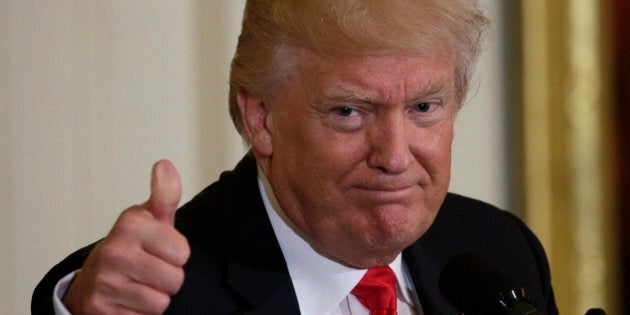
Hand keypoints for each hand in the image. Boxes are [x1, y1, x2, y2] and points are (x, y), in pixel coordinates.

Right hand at [63, 160, 190, 313]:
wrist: (90, 281)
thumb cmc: (130, 247)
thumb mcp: (150, 218)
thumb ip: (165, 195)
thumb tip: (165, 165)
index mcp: (131, 224)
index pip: (183, 252)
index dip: (176, 254)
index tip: (159, 249)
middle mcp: (115, 251)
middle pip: (175, 280)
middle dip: (167, 279)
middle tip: (148, 270)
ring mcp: (105, 282)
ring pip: (160, 302)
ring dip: (154, 297)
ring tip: (138, 284)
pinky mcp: (100, 310)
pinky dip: (139, 313)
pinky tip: (127, 300)